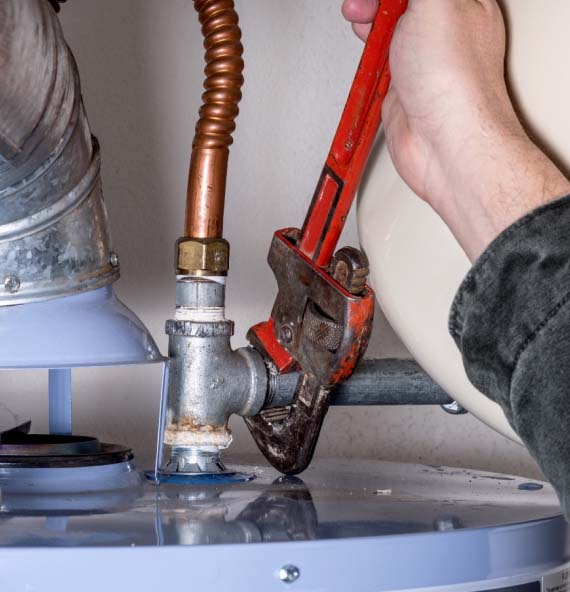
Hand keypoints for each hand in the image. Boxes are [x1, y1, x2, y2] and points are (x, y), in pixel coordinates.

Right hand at [342, 0, 569, 259]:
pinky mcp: (403, 84)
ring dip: (369, 19)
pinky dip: (367, 52)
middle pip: (403, 3)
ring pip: (389, 25)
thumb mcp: (434, 4)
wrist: (443, 143)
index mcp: (465, 1)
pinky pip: (381, 58)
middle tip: (366, 5)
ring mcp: (423, 58)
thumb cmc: (453, 83)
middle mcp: (445, 28)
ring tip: (361, 20)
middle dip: (378, 0)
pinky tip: (365, 49)